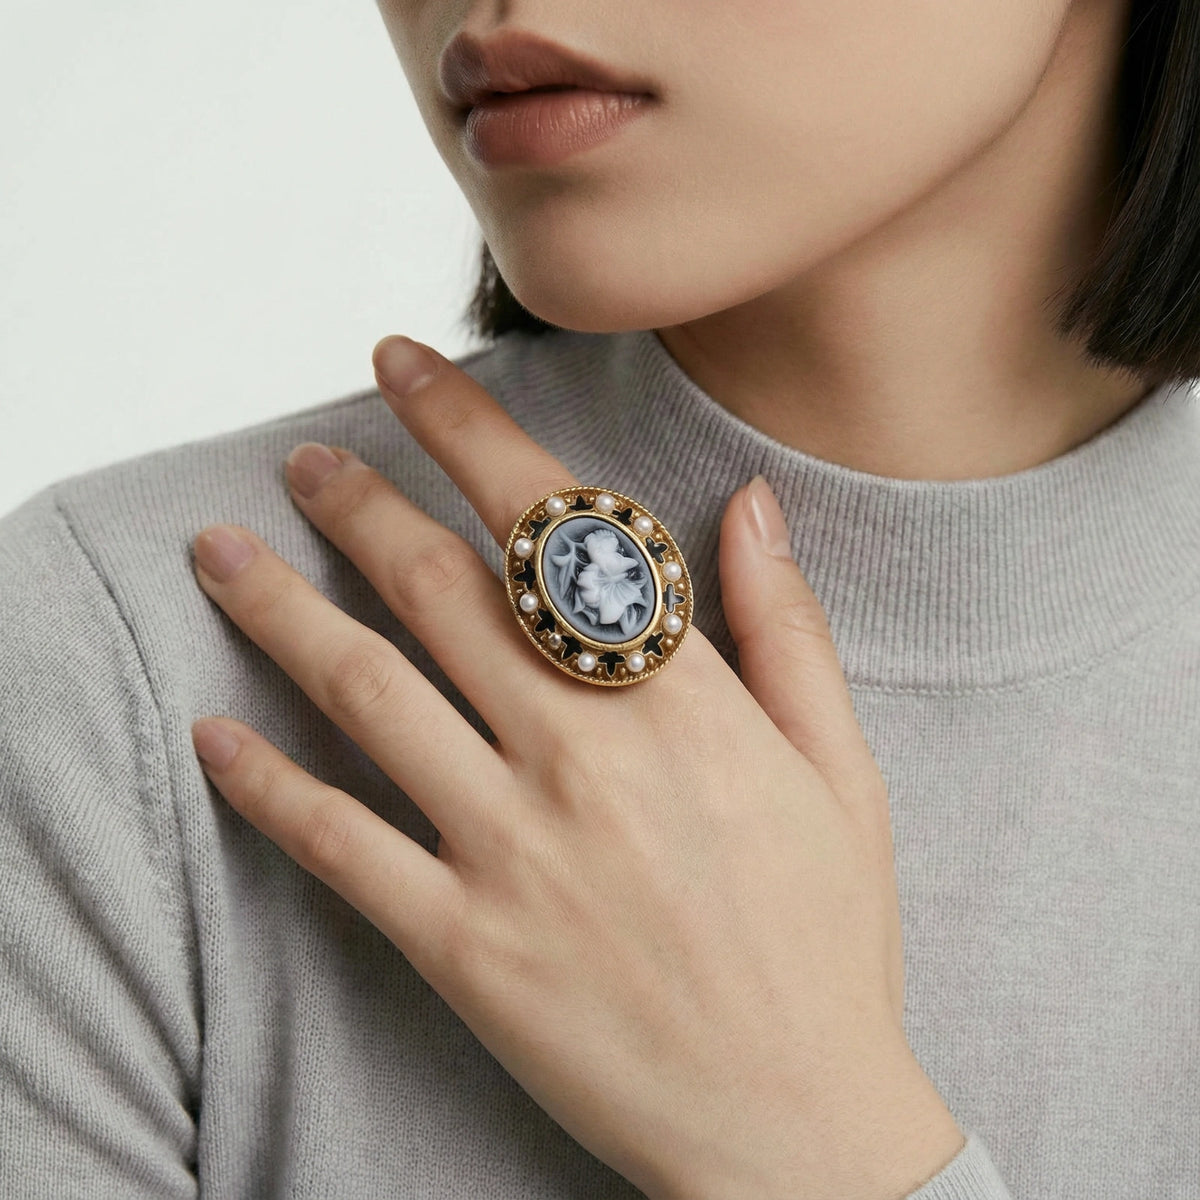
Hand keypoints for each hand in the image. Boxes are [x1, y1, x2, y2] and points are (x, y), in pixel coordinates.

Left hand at [189, 336, 964, 1199]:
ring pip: (368, 690)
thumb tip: (747, 503)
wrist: (795, 1129)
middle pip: (439, 588)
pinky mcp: (463, 946)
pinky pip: (341, 847)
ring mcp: (514, 849)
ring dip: (283, 606)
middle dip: (359, 501)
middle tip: (305, 457)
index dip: (466, 431)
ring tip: (220, 551)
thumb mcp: (841, 772)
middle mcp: (584, 756)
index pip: (551, 526)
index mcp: (681, 703)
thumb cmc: (828, 942)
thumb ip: (786, 628)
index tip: (404, 372)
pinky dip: (266, 787)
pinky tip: (213, 735)